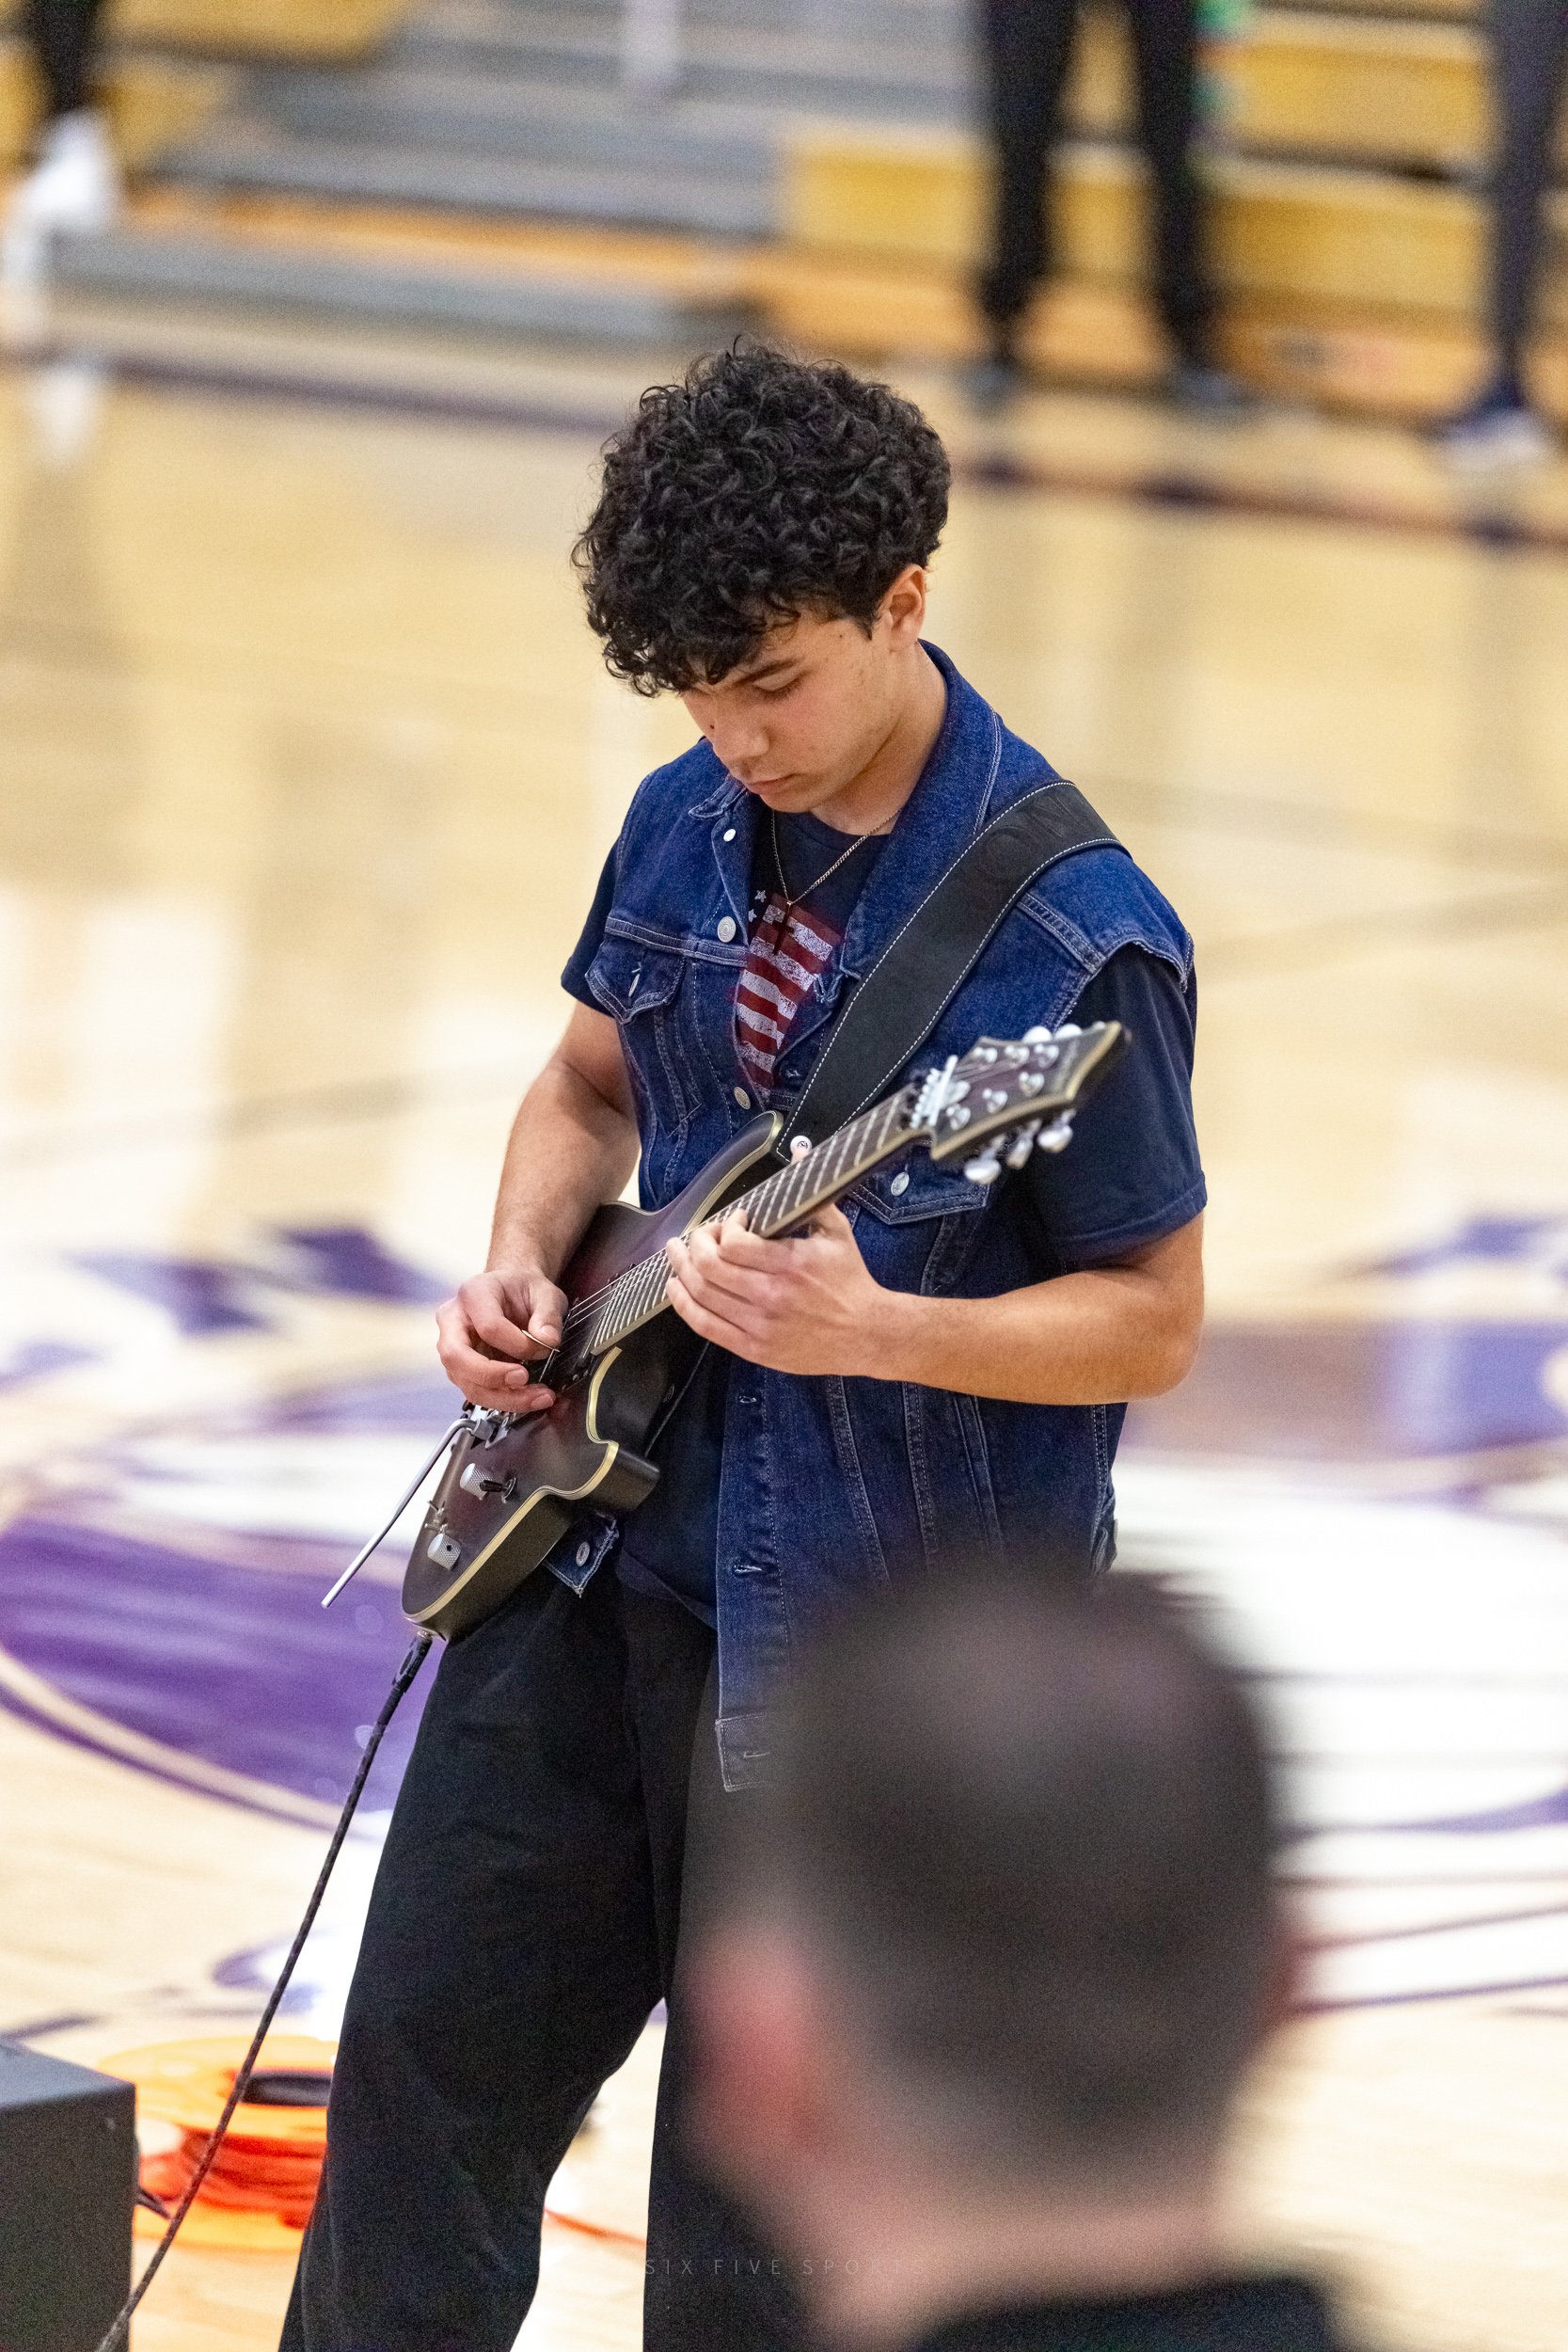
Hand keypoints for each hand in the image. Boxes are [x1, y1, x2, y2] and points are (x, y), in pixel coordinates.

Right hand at [435, 1267, 566, 1413]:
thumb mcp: (545, 1293)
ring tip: (538, 1397)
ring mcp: (453, 1346)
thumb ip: (548, 1316)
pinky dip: (504, 1400)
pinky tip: (529, 1398)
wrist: (513, 1292)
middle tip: (524, 1380)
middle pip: (457, 1357)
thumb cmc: (523, 1289)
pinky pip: (476, 1391)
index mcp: (473, 1294)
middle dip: (493, 1377)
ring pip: (466, 1382)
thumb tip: (548, 1342)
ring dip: (503, 1398)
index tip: (542, 1348)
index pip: (488, 1326)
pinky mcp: (462, 1368)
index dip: (517, 1344)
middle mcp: (453, 1321)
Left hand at [665, 1206, 903, 1378]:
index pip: (733, 1244)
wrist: (866, 1333)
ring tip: (677, 1254)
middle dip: (696, 1243)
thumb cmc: (850, 1279)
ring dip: (682, 1269)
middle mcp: (770, 1296)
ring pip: (701, 1295)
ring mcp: (759, 1326)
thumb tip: (799, 1149)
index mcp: (789, 1264)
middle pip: (709, 1267)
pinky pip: (705, 1325)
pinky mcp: (753, 1348)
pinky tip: (676, 1287)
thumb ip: (812, 1193)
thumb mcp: (837, 1232)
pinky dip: (683, 1304)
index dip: (725, 1227)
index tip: (735, 1221)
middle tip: (699, 1235)